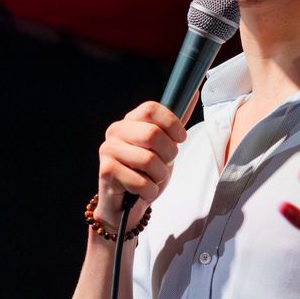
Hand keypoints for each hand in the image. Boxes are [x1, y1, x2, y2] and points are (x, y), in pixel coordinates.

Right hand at [95, 101, 186, 226]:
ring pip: (148, 160)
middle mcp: (116, 131)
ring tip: (152, 179)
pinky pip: (141, 182)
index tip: (180, 139)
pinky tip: (141, 191)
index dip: (171, 123)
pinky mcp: (106, 171)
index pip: (151, 108)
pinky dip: (149, 192)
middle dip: (168, 155)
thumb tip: (193, 94)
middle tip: (165, 164)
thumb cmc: (145, 173)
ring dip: (159, 176)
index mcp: (130, 120)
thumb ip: (174, 125)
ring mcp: (108, 150)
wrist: (125, 204)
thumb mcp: (164, 148)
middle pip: (152, 134)